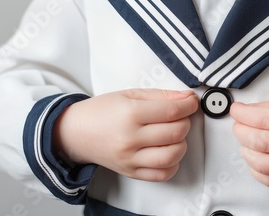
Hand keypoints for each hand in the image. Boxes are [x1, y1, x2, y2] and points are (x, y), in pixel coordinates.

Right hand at [53, 89, 198, 181]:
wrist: (76, 132)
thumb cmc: (102, 110)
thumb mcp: (130, 94)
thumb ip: (161, 96)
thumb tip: (187, 99)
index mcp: (130, 114)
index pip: (171, 111)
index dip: (189, 106)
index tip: (192, 103)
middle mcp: (130, 139)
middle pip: (175, 133)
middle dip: (186, 122)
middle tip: (180, 116)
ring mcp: (130, 158)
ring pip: (172, 155)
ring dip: (182, 143)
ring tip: (174, 134)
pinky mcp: (131, 172)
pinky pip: (162, 174)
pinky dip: (172, 163)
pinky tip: (167, 151)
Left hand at [230, 101, 268, 192]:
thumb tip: (248, 110)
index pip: (265, 118)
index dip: (244, 114)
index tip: (235, 110)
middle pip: (260, 140)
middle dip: (241, 131)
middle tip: (237, 125)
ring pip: (262, 163)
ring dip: (246, 151)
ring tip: (245, 143)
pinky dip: (256, 170)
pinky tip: (254, 160)